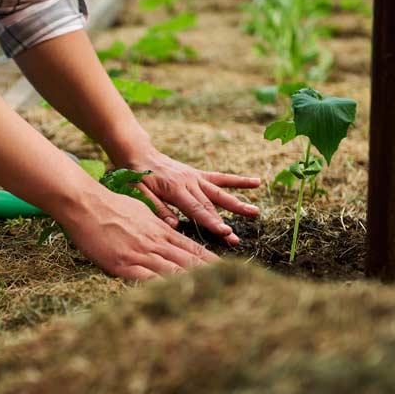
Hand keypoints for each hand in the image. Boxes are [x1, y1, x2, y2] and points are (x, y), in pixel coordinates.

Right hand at [55, 188, 218, 280]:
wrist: (87, 205)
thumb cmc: (110, 205)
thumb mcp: (140, 210)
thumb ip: (156, 221)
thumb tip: (168, 226)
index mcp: (160, 230)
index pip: (192, 248)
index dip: (210, 261)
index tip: (226, 270)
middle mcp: (156, 243)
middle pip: (188, 261)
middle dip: (209, 275)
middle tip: (229, 287)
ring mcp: (141, 254)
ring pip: (173, 271)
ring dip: (192, 284)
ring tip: (211, 296)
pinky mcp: (124, 265)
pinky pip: (148, 280)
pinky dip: (163, 289)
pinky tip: (174, 298)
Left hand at [120, 148, 260, 245]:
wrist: (139, 154)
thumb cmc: (137, 177)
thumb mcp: (140, 194)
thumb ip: (157, 209)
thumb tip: (174, 225)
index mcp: (175, 189)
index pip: (196, 210)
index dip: (211, 223)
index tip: (225, 233)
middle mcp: (189, 182)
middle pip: (210, 206)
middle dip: (224, 223)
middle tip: (236, 239)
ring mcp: (195, 178)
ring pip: (219, 193)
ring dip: (237, 204)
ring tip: (255, 212)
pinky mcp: (198, 174)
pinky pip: (220, 178)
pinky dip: (238, 181)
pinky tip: (257, 183)